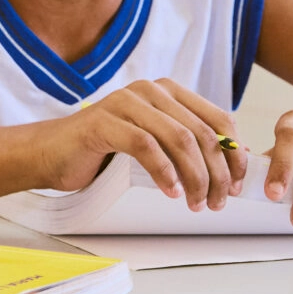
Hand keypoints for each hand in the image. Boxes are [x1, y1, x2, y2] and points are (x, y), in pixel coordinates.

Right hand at [35, 79, 246, 210]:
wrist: (53, 153)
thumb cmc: (105, 150)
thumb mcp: (155, 142)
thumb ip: (187, 143)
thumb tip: (233, 164)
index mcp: (168, 91)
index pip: (218, 119)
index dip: (234, 154)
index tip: (239, 185)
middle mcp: (150, 90)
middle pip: (202, 133)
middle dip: (217, 173)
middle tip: (218, 202)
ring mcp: (125, 102)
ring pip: (179, 139)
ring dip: (194, 177)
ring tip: (196, 203)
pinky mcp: (104, 121)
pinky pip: (146, 147)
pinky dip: (164, 173)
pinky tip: (171, 192)